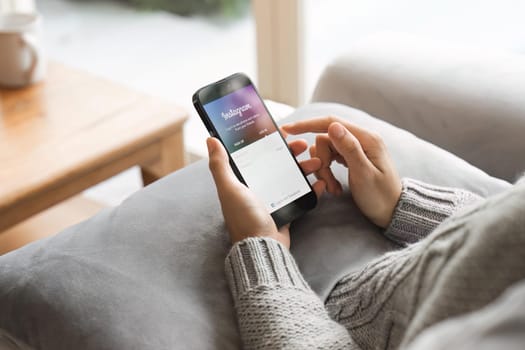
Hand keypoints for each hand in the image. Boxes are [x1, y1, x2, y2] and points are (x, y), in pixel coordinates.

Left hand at [207, 137, 324, 248]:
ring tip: (317, 162)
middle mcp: (257, 187)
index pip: (256, 154)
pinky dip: (311, 188)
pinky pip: (301, 194)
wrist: (264, 247)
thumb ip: (220, 165)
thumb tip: (210, 140)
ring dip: (304, 167)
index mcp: (242, 181)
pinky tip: (320, 182)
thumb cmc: (244, 218)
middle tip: (304, 145)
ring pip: (291, 176)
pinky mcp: (286, 209)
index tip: (282, 132)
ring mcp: (272, 198)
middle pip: (277, 162)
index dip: (268, 142)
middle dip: (291, 152)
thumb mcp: (230, 189)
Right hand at [282, 116, 401, 227]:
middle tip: (327, 184)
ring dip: (323, 169)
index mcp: (366, 139)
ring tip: (332, 188)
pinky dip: (327, 172)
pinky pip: (331, 158)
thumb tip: (333, 126)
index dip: (308, 124)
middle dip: (321, 161)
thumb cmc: (381, 197)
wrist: (392, 212)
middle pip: (325, 140)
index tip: (288, 129)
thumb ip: (349, 148)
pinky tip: (334, 186)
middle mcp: (361, 139)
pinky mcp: (352, 158)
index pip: (331, 123)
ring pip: (326, 150)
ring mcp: (356, 149)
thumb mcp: (363, 174)